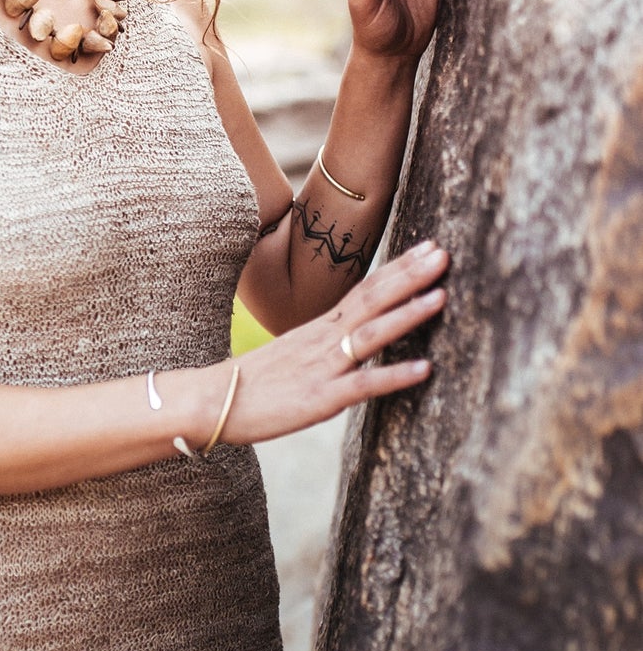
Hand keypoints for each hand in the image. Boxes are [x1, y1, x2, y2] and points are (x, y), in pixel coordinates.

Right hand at [225, 240, 448, 443]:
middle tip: (443, 253)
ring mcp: (323, 367)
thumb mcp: (291, 355)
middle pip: (371, 300)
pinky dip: (395, 375)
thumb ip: (322, 346)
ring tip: (441, 296)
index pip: (364, 290)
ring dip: (407, 314)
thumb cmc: (250, 384)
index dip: (397, 269)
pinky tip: (425, 368)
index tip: (427, 248)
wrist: (209, 402)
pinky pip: (363, 384)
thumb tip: (350, 341)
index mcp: (318, 329)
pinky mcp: (321, 398)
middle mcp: (324, 340)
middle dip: (409, 276)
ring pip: (371, 334)